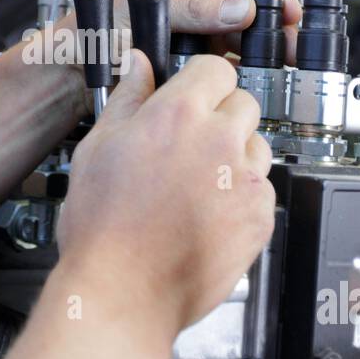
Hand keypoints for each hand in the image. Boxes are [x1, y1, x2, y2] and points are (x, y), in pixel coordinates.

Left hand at [50, 0, 300, 105]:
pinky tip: (257, 81)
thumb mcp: (141, 9)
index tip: (284, 9)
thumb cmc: (91, 28)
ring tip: (285, 67)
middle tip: (296, 45)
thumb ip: (192, 8)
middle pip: (253, 1)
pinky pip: (230, 61)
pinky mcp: (195, 61)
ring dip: (268, 49)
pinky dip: (247, 70)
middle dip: (279, 20)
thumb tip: (243, 8)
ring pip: (246, 35)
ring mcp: (198, 31)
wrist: (69, 71)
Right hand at [54, 48, 275, 347]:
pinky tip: (207, 213)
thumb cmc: (104, 228)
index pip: (216, 69)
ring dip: (235, 155)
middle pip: (244, 103)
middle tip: (189, 145)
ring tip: (196, 184)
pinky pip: (261, 189)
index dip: (202, 82)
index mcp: (178, 114)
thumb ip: (128, 98)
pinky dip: (242, 196)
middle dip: (221, 117)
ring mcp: (245, 180)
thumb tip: (139, 65)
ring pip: (256, 146)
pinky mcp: (260, 216)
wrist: (124, 293)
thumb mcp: (97, 148)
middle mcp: (219, 140)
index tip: (192, 96)